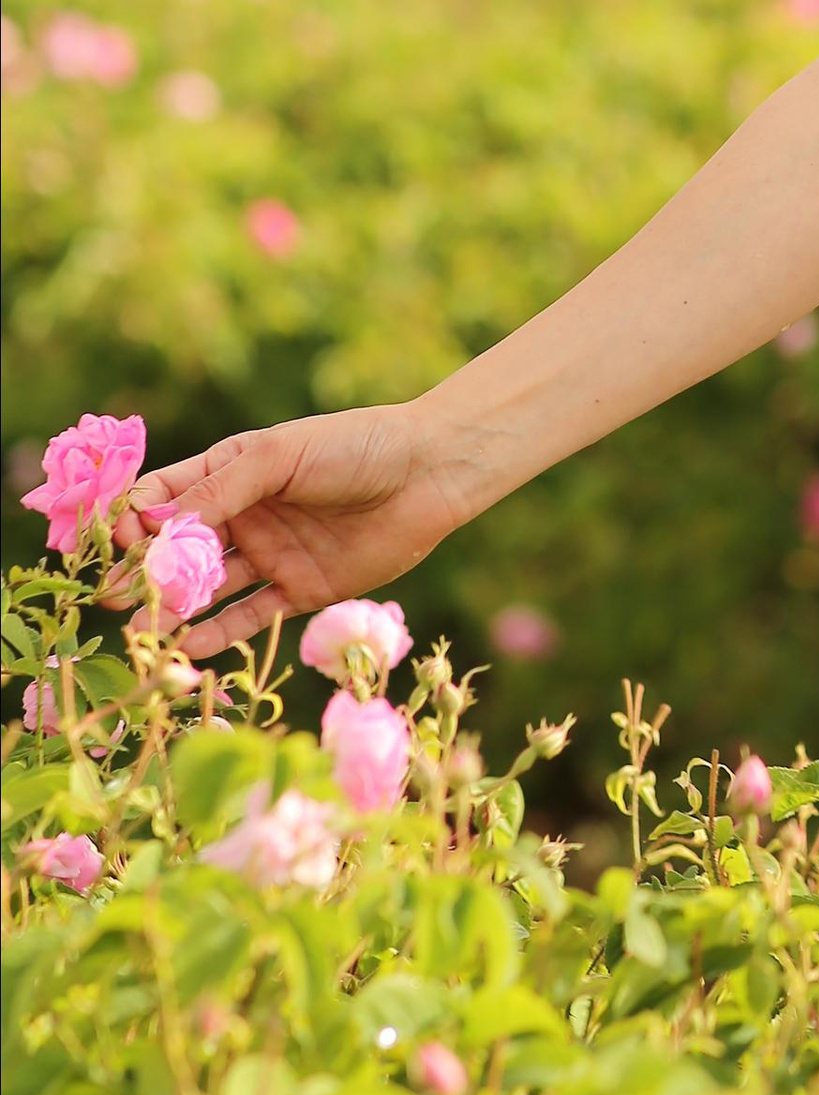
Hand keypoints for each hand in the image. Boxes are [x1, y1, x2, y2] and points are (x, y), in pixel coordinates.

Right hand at [105, 404, 471, 661]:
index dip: (133, 524)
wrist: (430, 472)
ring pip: (209, 590)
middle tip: (111, 599)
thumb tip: (151, 526)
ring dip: (174, 610)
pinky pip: (252, 617)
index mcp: (230, 472)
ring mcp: (271, 554)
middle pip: (178, 551)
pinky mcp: (302, 588)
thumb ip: (219, 490)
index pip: (162, 501)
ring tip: (142, 632)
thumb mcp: (281, 456)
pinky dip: (220, 634)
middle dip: (145, 574)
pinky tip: (190, 648)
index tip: (113, 545)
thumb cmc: (355, 446)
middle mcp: (244, 516)